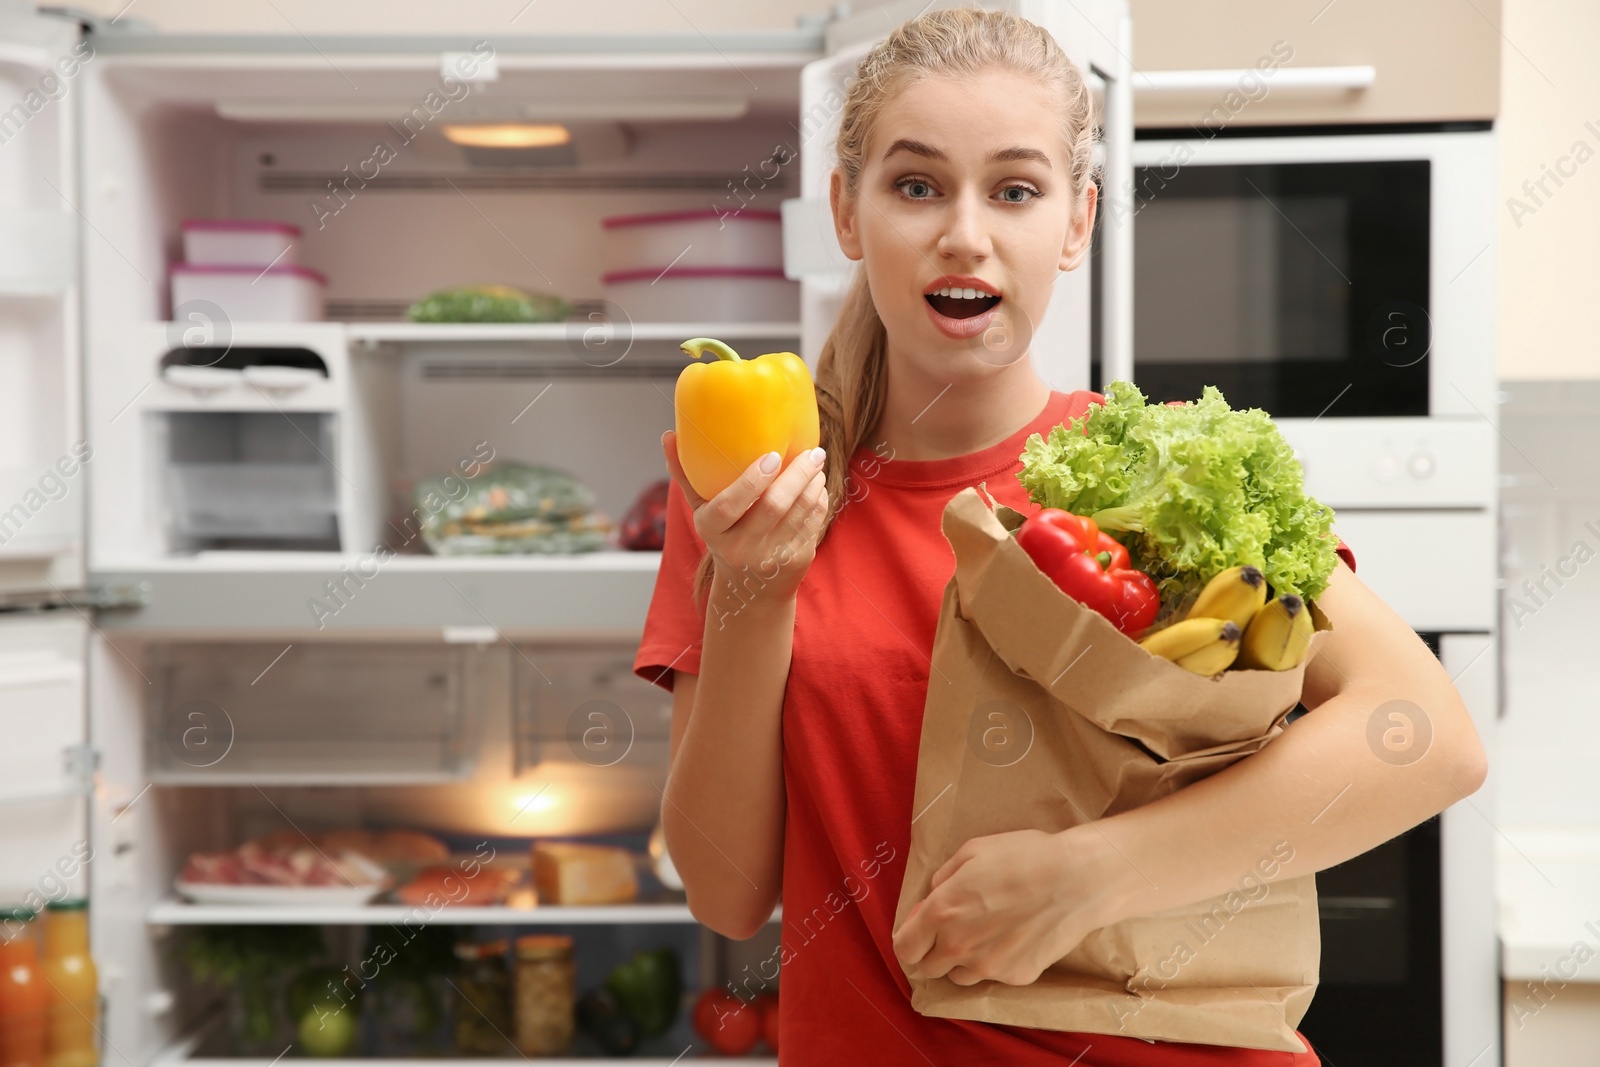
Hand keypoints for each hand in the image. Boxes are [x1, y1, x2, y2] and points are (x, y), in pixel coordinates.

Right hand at [662, 431, 828, 604]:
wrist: (749, 589)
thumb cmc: (724, 534)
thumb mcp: (702, 510)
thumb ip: (685, 474)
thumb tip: (667, 436)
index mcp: (712, 531)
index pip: (729, 506)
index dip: (751, 481)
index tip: (772, 456)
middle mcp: (740, 548)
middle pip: (773, 506)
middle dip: (797, 474)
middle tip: (811, 451)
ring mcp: (770, 558)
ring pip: (799, 513)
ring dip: (812, 483)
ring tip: (815, 461)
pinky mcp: (796, 561)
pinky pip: (813, 523)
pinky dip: (818, 499)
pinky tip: (817, 484)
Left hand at [891, 826, 1124, 986]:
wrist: (1076, 880)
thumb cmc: (1024, 857)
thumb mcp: (972, 852)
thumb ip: (943, 879)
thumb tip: (932, 899)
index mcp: (941, 912)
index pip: (903, 949)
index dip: (909, 938)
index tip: (921, 927)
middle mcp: (958, 946)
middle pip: (927, 969)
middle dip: (933, 951)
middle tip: (953, 929)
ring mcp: (987, 967)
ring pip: (959, 977)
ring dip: (962, 960)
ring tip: (986, 934)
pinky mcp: (1015, 977)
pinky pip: (994, 976)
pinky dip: (996, 962)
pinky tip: (1014, 937)